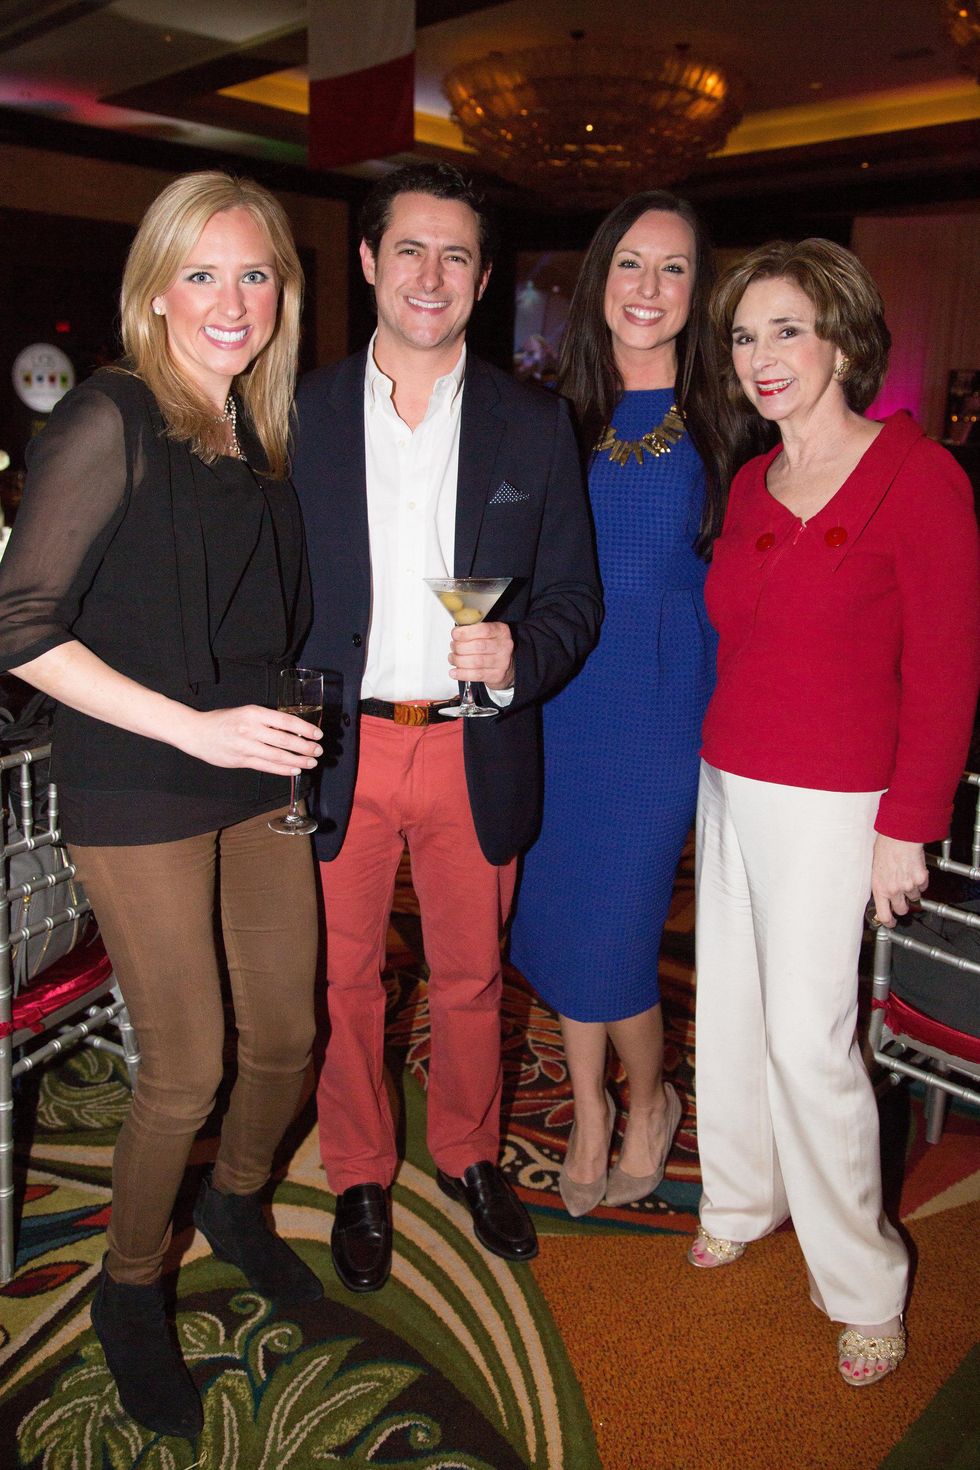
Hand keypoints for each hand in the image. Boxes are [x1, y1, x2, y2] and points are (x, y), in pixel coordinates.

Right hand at [176, 704, 322, 774]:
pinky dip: (283, 769)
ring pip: (278, 756)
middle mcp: (251, 729)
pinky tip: (294, 770)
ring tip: (311, 762)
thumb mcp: (246, 711)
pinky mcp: (241, 760)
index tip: (318, 734)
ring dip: (298, 761)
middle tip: (318, 751)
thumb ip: (267, 720)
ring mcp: (246, 746)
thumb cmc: (223, 720)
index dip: (305, 729)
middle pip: (285, 741)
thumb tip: (293, 729)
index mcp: (254, 713)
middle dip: (305, 747)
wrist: (197, 732)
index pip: (286, 721)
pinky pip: (266, 766)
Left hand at [449, 620, 514, 689]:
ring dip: (459, 660)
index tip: (455, 634)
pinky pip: (476, 675)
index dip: (466, 632)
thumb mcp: (488, 634)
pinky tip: (454, 672)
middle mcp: (504, 646)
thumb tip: (456, 632)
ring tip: (452, 658)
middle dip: (460, 647)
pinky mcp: (496, 675)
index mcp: (501, 631)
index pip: (484, 630)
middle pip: (478, 646)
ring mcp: (502, 662)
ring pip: (476, 662)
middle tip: (453, 647)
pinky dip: (462, 674)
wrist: (507, 666)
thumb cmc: (492, 647)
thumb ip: (473, 630)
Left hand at [870, 834, 927, 927]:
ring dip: (912, 890)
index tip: (891, 923)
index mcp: (879, 888)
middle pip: (902, 909)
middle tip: (902, 897)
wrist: (899, 836)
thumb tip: (882, 893)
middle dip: (902, 905)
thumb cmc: (885, 848)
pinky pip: (923, 886)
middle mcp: (894, 890)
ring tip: (906, 875)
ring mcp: (908, 885)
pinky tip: (914, 870)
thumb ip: (880, 883)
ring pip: (914, 897)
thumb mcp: (874, 869)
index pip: (884, 915)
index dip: (888, 922)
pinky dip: (920, 881)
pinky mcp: (920, 879)